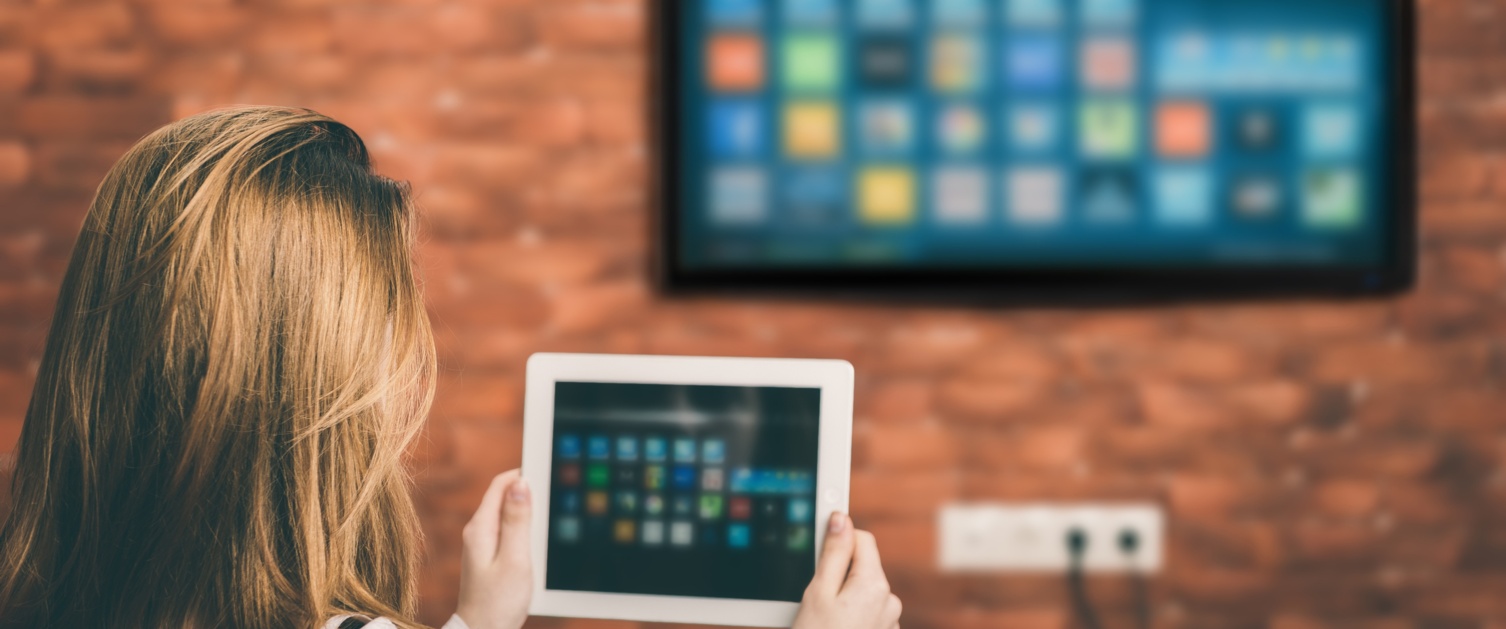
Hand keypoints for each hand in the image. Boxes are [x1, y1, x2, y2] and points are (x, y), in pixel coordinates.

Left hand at [455, 470, 533, 628]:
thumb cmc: (498, 602)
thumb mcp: (515, 559)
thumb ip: (518, 521)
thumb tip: (521, 484)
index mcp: (481, 528)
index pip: (501, 484)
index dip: (524, 475)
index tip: (548, 476)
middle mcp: (478, 532)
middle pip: (504, 496)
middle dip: (528, 494)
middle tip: (553, 503)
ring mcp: (482, 544)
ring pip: (507, 514)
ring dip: (528, 513)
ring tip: (547, 525)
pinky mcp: (489, 556)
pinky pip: (508, 531)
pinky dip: (524, 530)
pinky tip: (536, 543)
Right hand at [792, 513, 902, 628]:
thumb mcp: (820, 591)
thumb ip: (834, 554)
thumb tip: (841, 520)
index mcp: (874, 584)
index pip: (862, 539)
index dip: (838, 541)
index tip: (819, 549)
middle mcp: (889, 600)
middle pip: (863, 566)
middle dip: (840, 574)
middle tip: (817, 596)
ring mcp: (890, 619)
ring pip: (863, 590)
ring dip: (846, 595)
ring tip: (826, 616)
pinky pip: (868, 611)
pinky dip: (853, 613)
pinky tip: (837, 625)